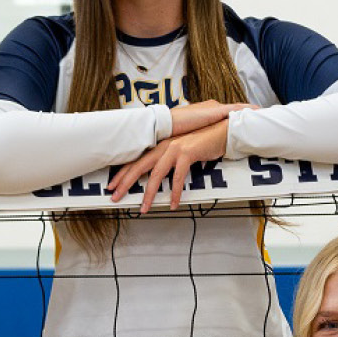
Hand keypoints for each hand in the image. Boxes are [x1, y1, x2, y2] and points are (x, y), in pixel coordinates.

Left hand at [107, 108, 251, 211]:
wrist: (224, 128)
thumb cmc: (205, 139)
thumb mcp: (183, 149)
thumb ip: (171, 159)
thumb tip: (162, 175)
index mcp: (161, 144)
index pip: (137, 160)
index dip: (123, 173)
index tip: (113, 185)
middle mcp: (164, 145)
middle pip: (139, 166)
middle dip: (125, 183)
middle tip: (114, 197)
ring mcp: (175, 148)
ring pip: (156, 174)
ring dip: (149, 194)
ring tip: (143, 209)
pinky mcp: (188, 152)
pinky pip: (178, 177)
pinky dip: (175, 192)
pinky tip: (173, 204)